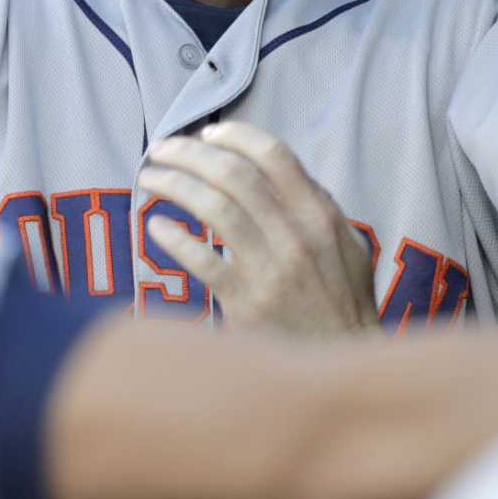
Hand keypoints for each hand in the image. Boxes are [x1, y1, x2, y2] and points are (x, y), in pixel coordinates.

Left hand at [137, 122, 376, 336]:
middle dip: (189, 154)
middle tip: (161, 149)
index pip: (274, 154)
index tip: (206, 134)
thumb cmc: (342, 304)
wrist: (340, 363)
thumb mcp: (349, 247)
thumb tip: (285, 173)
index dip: (235, 136)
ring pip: (214, 209)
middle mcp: (296, 236)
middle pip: (234, 175)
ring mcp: (271, 270)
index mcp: (320, 214)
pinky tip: (155, 227)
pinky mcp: (247, 305)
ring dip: (174, 186)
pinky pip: (202, 261)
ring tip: (148, 178)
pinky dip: (174, 239)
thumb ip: (319, 207)